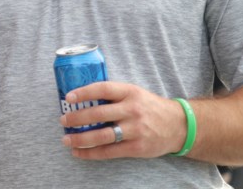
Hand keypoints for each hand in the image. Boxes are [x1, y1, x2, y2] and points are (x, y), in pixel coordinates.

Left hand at [59, 81, 185, 158]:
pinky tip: (79, 153)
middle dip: (77, 118)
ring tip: (67, 140)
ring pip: (102, 135)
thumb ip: (113, 94)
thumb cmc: (149, 107)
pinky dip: (91, 153)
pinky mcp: (137, 147)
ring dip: (80, 139)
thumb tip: (83, 97)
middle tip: (63, 121)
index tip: (68, 97)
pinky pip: (109, 152)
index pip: (102, 89)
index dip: (84, 92)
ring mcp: (135, 130)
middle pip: (98, 114)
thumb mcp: (134, 93)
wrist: (179, 125)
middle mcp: (132, 110)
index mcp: (129, 92)